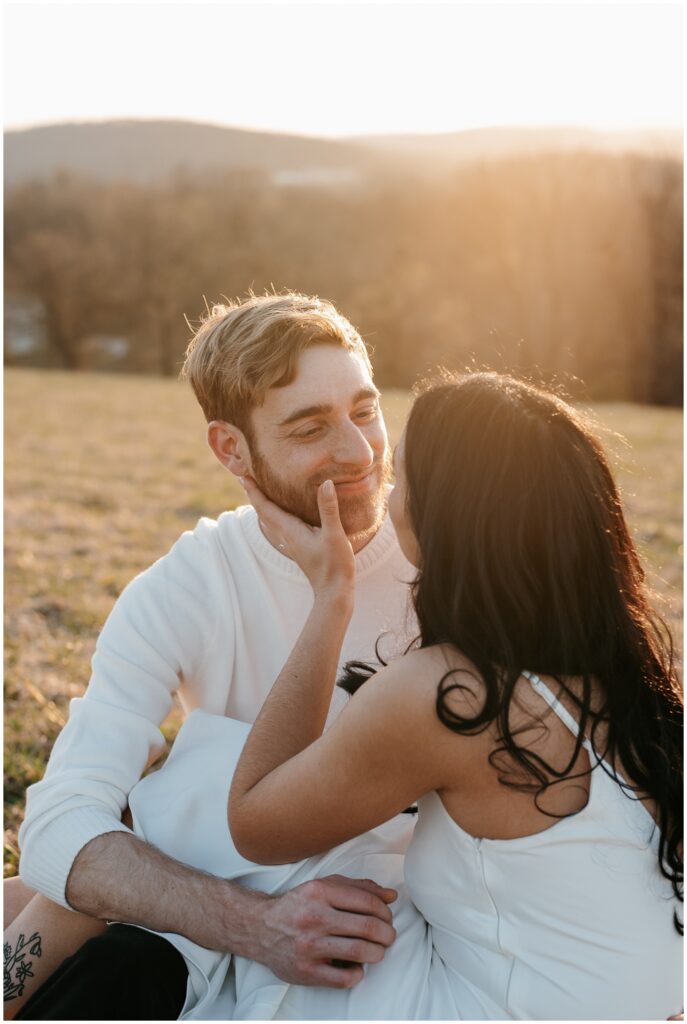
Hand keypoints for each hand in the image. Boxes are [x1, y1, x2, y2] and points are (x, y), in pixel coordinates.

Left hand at [243, 477, 354, 600]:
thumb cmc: (335, 565)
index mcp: (289, 530)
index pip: (265, 507)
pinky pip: (280, 525)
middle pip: (263, 512)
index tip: (243, 475)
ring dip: (262, 503)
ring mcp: (291, 542)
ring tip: (258, 489)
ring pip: (270, 519)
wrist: (334, 592)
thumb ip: (328, 509)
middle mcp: (286, 535)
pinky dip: (274, 513)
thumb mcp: (333, 535)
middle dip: (254, 494)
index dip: (253, 491)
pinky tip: (281, 511)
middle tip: (244, 477)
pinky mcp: (298, 546)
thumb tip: (325, 482)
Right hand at [245, 875, 397, 988]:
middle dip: (387, 933)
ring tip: (377, 950)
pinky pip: (345, 978)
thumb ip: (359, 888)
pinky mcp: (306, 971)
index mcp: (320, 892)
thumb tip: (392, 896)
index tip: (387, 918)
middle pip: (368, 927)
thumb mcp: (325, 886)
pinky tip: (356, 966)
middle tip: (388, 936)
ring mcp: (309, 946)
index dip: (385, 911)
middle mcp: (314, 917)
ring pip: (360, 952)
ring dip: (378, 953)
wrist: (260, 928)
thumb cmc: (299, 905)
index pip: (367, 902)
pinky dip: (359, 973)